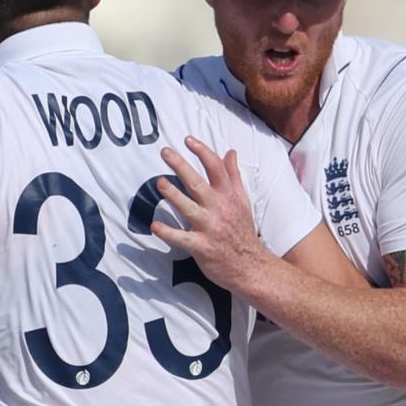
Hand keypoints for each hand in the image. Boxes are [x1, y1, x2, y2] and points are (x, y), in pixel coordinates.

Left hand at [150, 136, 263, 290]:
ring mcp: (210, 228)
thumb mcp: (243, 201)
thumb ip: (234, 176)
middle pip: (198, 183)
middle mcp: (219, 209)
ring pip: (189, 208)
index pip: (216, 168)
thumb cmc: (242, 230)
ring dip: (173, 195)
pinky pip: (182, 238)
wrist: (250, 266)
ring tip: (160, 182)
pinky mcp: (202, 247)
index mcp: (229, 196)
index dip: (202, 151)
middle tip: (165, 152)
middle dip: (181, 166)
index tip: (188, 140)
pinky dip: (168, 232)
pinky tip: (155, 225)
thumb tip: (230, 152)